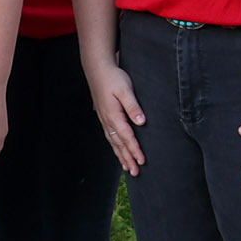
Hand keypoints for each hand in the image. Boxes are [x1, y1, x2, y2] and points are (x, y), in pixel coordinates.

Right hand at [86, 53, 147, 175]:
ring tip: (127, 167)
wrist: (97, 68)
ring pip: (113, 142)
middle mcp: (108, 120)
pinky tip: (117, 150)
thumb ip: (133, 106)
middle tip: (135, 172)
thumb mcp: (126, 89)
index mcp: (113, 115)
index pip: (127, 137)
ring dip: (120, 155)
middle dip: (127, 159)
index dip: (135, 150)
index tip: (142, 161)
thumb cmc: (113, 77)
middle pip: (119, 144)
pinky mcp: (104, 115)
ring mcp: (104, 119)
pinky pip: (110, 136)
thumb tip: (141, 122)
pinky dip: (114, 146)